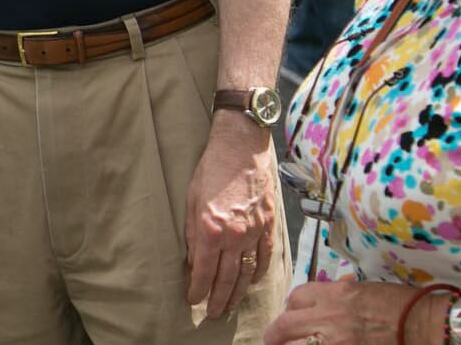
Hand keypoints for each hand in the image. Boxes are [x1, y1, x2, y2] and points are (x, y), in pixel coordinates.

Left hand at [186, 114, 278, 319]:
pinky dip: (259, 272)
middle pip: (226, 277)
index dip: (198, 288)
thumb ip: (192, 233)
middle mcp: (234, 234)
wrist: (242, 146)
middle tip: (213, 314)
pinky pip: (265, 256)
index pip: (203, 270)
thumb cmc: (212, 169)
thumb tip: (193, 259)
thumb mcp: (191, 199)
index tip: (193, 300)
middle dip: (218, 298)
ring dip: (238, 292)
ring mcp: (255, 231)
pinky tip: (251, 282)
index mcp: (211, 228)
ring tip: (230, 306)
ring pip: (247, 272)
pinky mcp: (269, 224)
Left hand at [261, 281, 439, 344]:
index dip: (290, 308)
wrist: (425, 324)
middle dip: (275, 334)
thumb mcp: (365, 290)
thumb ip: (340, 295)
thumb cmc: (402, 305)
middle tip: (272, 341)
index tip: (290, 316)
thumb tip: (325, 300)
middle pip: (284, 325)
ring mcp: (334, 341)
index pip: (296, 297)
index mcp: (335, 293)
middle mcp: (328, 316)